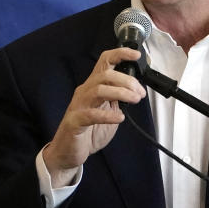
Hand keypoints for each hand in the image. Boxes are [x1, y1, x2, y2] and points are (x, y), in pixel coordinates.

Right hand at [42, 48, 146, 184]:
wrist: (68, 153)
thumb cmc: (89, 131)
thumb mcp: (109, 110)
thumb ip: (119, 99)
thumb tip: (137, 91)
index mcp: (93, 87)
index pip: (104, 62)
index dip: (120, 54)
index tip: (136, 55)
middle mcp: (85, 92)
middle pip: (105, 75)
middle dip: (126, 80)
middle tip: (140, 94)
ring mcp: (78, 106)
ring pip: (98, 90)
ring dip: (120, 93)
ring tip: (134, 100)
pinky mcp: (75, 122)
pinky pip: (90, 114)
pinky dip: (107, 115)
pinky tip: (119, 117)